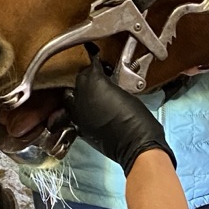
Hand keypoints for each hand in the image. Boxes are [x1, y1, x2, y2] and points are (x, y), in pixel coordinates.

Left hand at [65, 55, 174, 173]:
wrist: (136, 144)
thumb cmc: (137, 119)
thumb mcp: (126, 92)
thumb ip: (110, 84)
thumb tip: (106, 82)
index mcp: (93, 82)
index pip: (90, 66)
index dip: (97, 64)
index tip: (102, 65)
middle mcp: (80, 97)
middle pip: (78, 80)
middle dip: (87, 77)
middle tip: (99, 77)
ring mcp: (78, 114)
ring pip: (71, 96)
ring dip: (80, 92)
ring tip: (93, 92)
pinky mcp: (80, 128)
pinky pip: (75, 112)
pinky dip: (81, 108)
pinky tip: (92, 108)